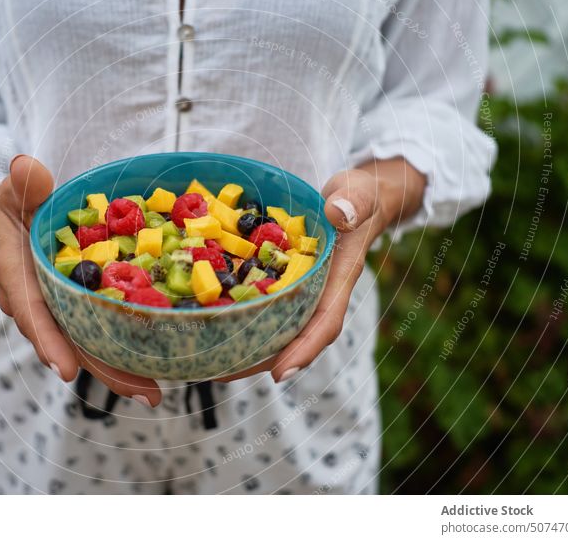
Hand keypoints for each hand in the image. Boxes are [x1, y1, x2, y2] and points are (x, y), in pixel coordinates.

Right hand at [0, 155, 161, 406]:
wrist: (0, 229)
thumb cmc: (10, 208)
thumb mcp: (12, 191)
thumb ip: (22, 184)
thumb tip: (27, 167)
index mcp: (16, 275)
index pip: (30, 311)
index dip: (48, 340)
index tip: (65, 369)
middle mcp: (34, 304)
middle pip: (66, 344)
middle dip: (101, 370)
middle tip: (141, 391)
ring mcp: (54, 313)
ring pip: (84, 348)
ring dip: (118, 372)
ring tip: (155, 391)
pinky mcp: (71, 313)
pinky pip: (94, 336)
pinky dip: (120, 354)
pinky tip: (151, 369)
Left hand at [217, 156, 425, 383]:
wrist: (356, 199)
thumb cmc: (359, 198)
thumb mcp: (359, 194)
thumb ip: (354, 202)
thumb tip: (340, 213)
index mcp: (337, 281)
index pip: (325, 323)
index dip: (304, 349)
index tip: (280, 372)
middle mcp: (318, 294)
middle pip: (293, 339)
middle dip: (260, 360)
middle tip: (221, 373)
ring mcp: (301, 292)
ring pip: (276, 328)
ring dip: (246, 347)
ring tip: (208, 363)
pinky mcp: (284, 282)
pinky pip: (264, 307)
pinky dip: (241, 318)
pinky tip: (211, 322)